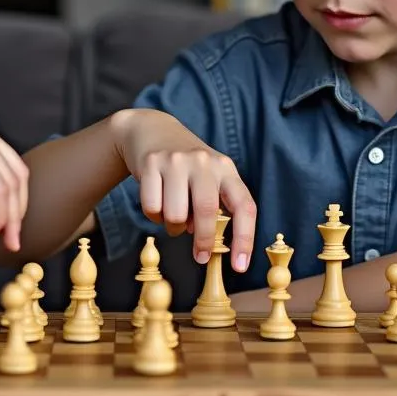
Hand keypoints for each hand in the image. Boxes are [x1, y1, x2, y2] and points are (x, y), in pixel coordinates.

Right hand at [110, 108, 255, 271]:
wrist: (151, 129)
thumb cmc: (185, 166)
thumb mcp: (208, 178)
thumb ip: (213, 207)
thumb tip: (205, 242)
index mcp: (225, 168)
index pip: (244, 206)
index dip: (245, 238)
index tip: (240, 266)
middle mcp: (204, 162)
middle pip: (208, 212)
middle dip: (204, 241)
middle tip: (200, 256)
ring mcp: (176, 160)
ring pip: (176, 215)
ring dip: (174, 226)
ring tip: (173, 215)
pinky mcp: (151, 163)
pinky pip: (152, 207)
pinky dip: (153, 216)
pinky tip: (157, 201)